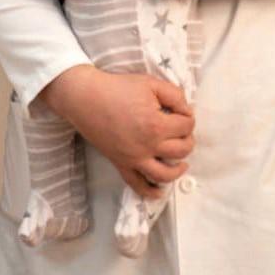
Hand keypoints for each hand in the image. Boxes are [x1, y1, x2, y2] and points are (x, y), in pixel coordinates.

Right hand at [39, 66, 194, 196]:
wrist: (86, 97)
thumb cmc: (117, 87)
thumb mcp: (150, 83)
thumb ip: (174, 95)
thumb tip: (187, 111)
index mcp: (156, 125)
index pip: (186, 126)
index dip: (188, 116)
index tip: (182, 112)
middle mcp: (148, 146)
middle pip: (182, 150)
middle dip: (187, 139)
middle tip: (181, 131)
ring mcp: (134, 158)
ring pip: (166, 175)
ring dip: (178, 169)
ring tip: (181, 162)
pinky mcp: (121, 164)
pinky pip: (138, 185)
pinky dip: (151, 192)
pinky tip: (160, 190)